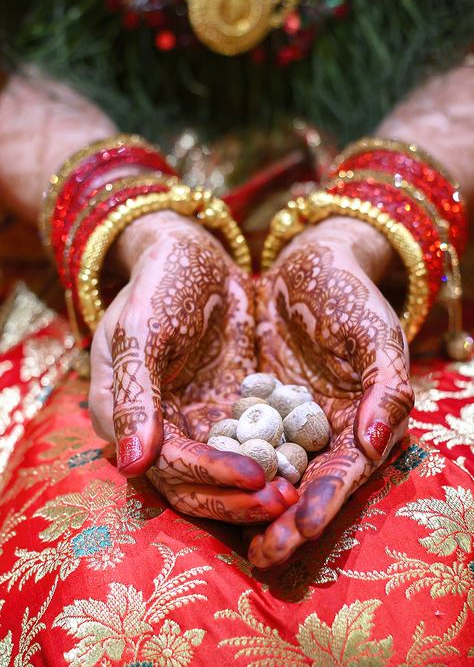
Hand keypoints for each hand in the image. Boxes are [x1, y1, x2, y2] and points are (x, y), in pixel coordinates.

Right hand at [89, 211, 296, 521]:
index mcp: (121, 413)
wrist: (190, 252)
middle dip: (237, 498)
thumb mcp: (141, 330)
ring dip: (255, 490)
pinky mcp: (223, 411)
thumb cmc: (159, 281)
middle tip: (286, 502)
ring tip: (299, 495)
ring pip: (220, 474)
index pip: (166, 464)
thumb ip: (135, 395)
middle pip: (192, 484)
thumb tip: (130, 464)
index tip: (256, 477)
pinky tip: (303, 467)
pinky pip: (246, 446)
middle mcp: (154, 428)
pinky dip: (270, 461)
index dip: (210, 475)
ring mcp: (190, 421)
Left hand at [249, 219, 413, 565]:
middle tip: (262, 554)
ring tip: (236, 539)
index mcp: (362, 421)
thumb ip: (384, 389)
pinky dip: (225, 463)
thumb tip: (375, 444)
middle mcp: (323, 430)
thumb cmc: (352, 294)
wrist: (311, 262)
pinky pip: (238, 438)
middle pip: (305, 484)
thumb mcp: (377, 335)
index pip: (345, 471)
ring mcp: (285, 420)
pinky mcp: (253, 404)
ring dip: (251, 505)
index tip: (301, 525)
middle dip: (284, 521)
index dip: (325, 499)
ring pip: (268, 471)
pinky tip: (205, 486)